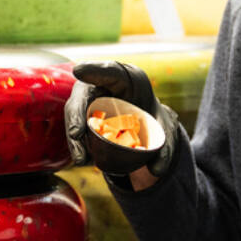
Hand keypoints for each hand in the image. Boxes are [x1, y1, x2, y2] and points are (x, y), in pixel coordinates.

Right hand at [64, 61, 180, 181]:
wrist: (145, 127)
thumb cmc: (155, 120)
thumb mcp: (166, 130)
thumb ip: (166, 148)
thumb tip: (156, 170)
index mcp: (129, 80)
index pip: (111, 70)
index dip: (94, 70)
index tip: (79, 71)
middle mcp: (105, 85)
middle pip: (84, 93)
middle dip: (77, 112)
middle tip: (77, 133)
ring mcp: (91, 99)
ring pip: (76, 111)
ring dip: (74, 134)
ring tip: (81, 157)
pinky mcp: (83, 115)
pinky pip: (75, 126)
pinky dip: (77, 143)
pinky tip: (84, 158)